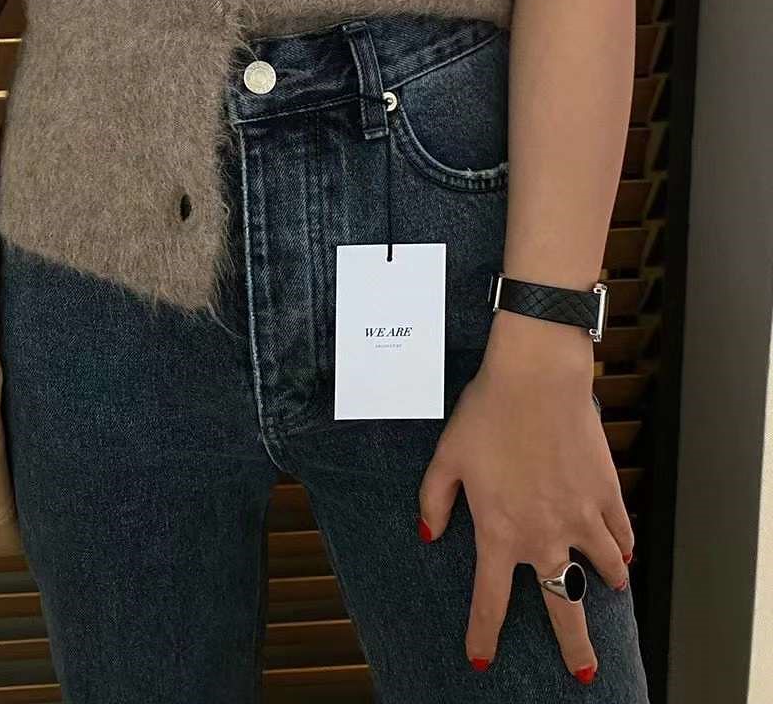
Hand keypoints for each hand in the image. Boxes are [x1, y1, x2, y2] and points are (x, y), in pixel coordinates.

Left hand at [417, 313, 633, 684]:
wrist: (537, 377)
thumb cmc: (488, 411)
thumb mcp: (447, 455)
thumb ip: (434, 500)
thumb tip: (427, 534)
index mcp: (499, 531)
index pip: (490, 600)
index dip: (483, 635)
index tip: (481, 660)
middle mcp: (544, 534)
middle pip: (563, 607)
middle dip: (575, 648)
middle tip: (584, 674)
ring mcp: (581, 516)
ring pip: (604, 571)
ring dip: (607, 586)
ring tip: (610, 593)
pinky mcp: (606, 493)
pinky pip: (621, 533)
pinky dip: (623, 546)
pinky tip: (622, 551)